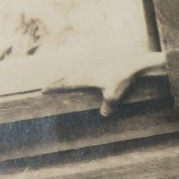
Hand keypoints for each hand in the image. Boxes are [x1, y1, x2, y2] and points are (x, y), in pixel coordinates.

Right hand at [41, 45, 167, 115]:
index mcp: (87, 77)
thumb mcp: (115, 93)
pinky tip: (81, 77)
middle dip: (57, 83)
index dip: (55, 86)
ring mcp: (94, 68)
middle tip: (46, 87)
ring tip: (60, 82)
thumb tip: (104, 114)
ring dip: (67, 78)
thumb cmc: (123, 78)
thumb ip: (109, 104)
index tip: (43, 89)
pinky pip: (84, 72)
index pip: (67, 83)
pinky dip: (78, 75)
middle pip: (68, 77)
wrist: (134, 64)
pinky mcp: (101, 67)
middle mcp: (88, 71)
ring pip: (75, 73)